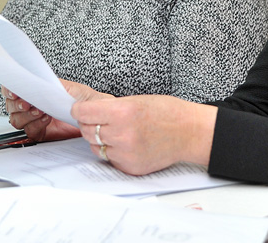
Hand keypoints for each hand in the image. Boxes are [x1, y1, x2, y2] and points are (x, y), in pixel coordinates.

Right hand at [2, 79, 108, 141]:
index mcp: (37, 91)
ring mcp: (35, 120)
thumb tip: (38, 82)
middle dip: (17, 104)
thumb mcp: (70, 88)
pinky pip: (29, 131)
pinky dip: (35, 124)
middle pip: (12, 106)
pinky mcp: (40, 133)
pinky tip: (45, 119)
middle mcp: (33, 105)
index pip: (14, 89)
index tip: (13, 90)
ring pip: (17, 119)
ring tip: (40, 110)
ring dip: (26, 115)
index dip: (10, 90)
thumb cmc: (86, 100)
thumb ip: (53, 84)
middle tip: (27, 102)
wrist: (97, 116)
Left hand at [72, 95, 217, 175]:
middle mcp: (122, 134)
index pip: (84, 113)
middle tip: (102, 120)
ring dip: (101, 140)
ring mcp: (126, 153)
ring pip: (96, 147)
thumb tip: (87, 111)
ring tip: (118, 132)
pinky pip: (109, 159)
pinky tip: (128, 144)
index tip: (79, 110)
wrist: (189, 133)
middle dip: (90, 124)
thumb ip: (110, 107)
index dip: (80, 110)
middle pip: (87, 131)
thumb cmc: (167, 113)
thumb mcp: (136, 100)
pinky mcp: (130, 167)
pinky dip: (114, 152)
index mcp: (123, 112)